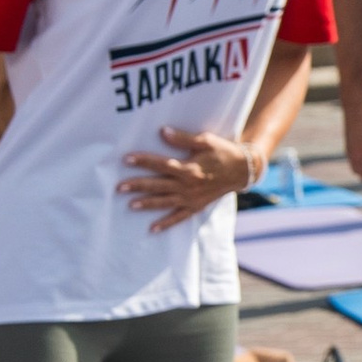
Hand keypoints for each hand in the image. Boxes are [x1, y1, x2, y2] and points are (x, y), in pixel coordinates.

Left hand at [119, 126, 261, 228]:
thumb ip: (183, 138)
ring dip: (147, 204)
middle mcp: (189, 185)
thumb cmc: (223, 152)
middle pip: (159, 185)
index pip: (161, 164)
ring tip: (130, 205)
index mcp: (189, 168)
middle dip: (138, 186)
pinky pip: (179, 217)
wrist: (243, 170)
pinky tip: (152, 229)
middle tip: (119, 187)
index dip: (143, 161)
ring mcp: (192, 198)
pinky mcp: (196, 206)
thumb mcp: (205, 141)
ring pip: (165, 202)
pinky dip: (166, 223)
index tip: (126, 159)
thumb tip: (163, 132)